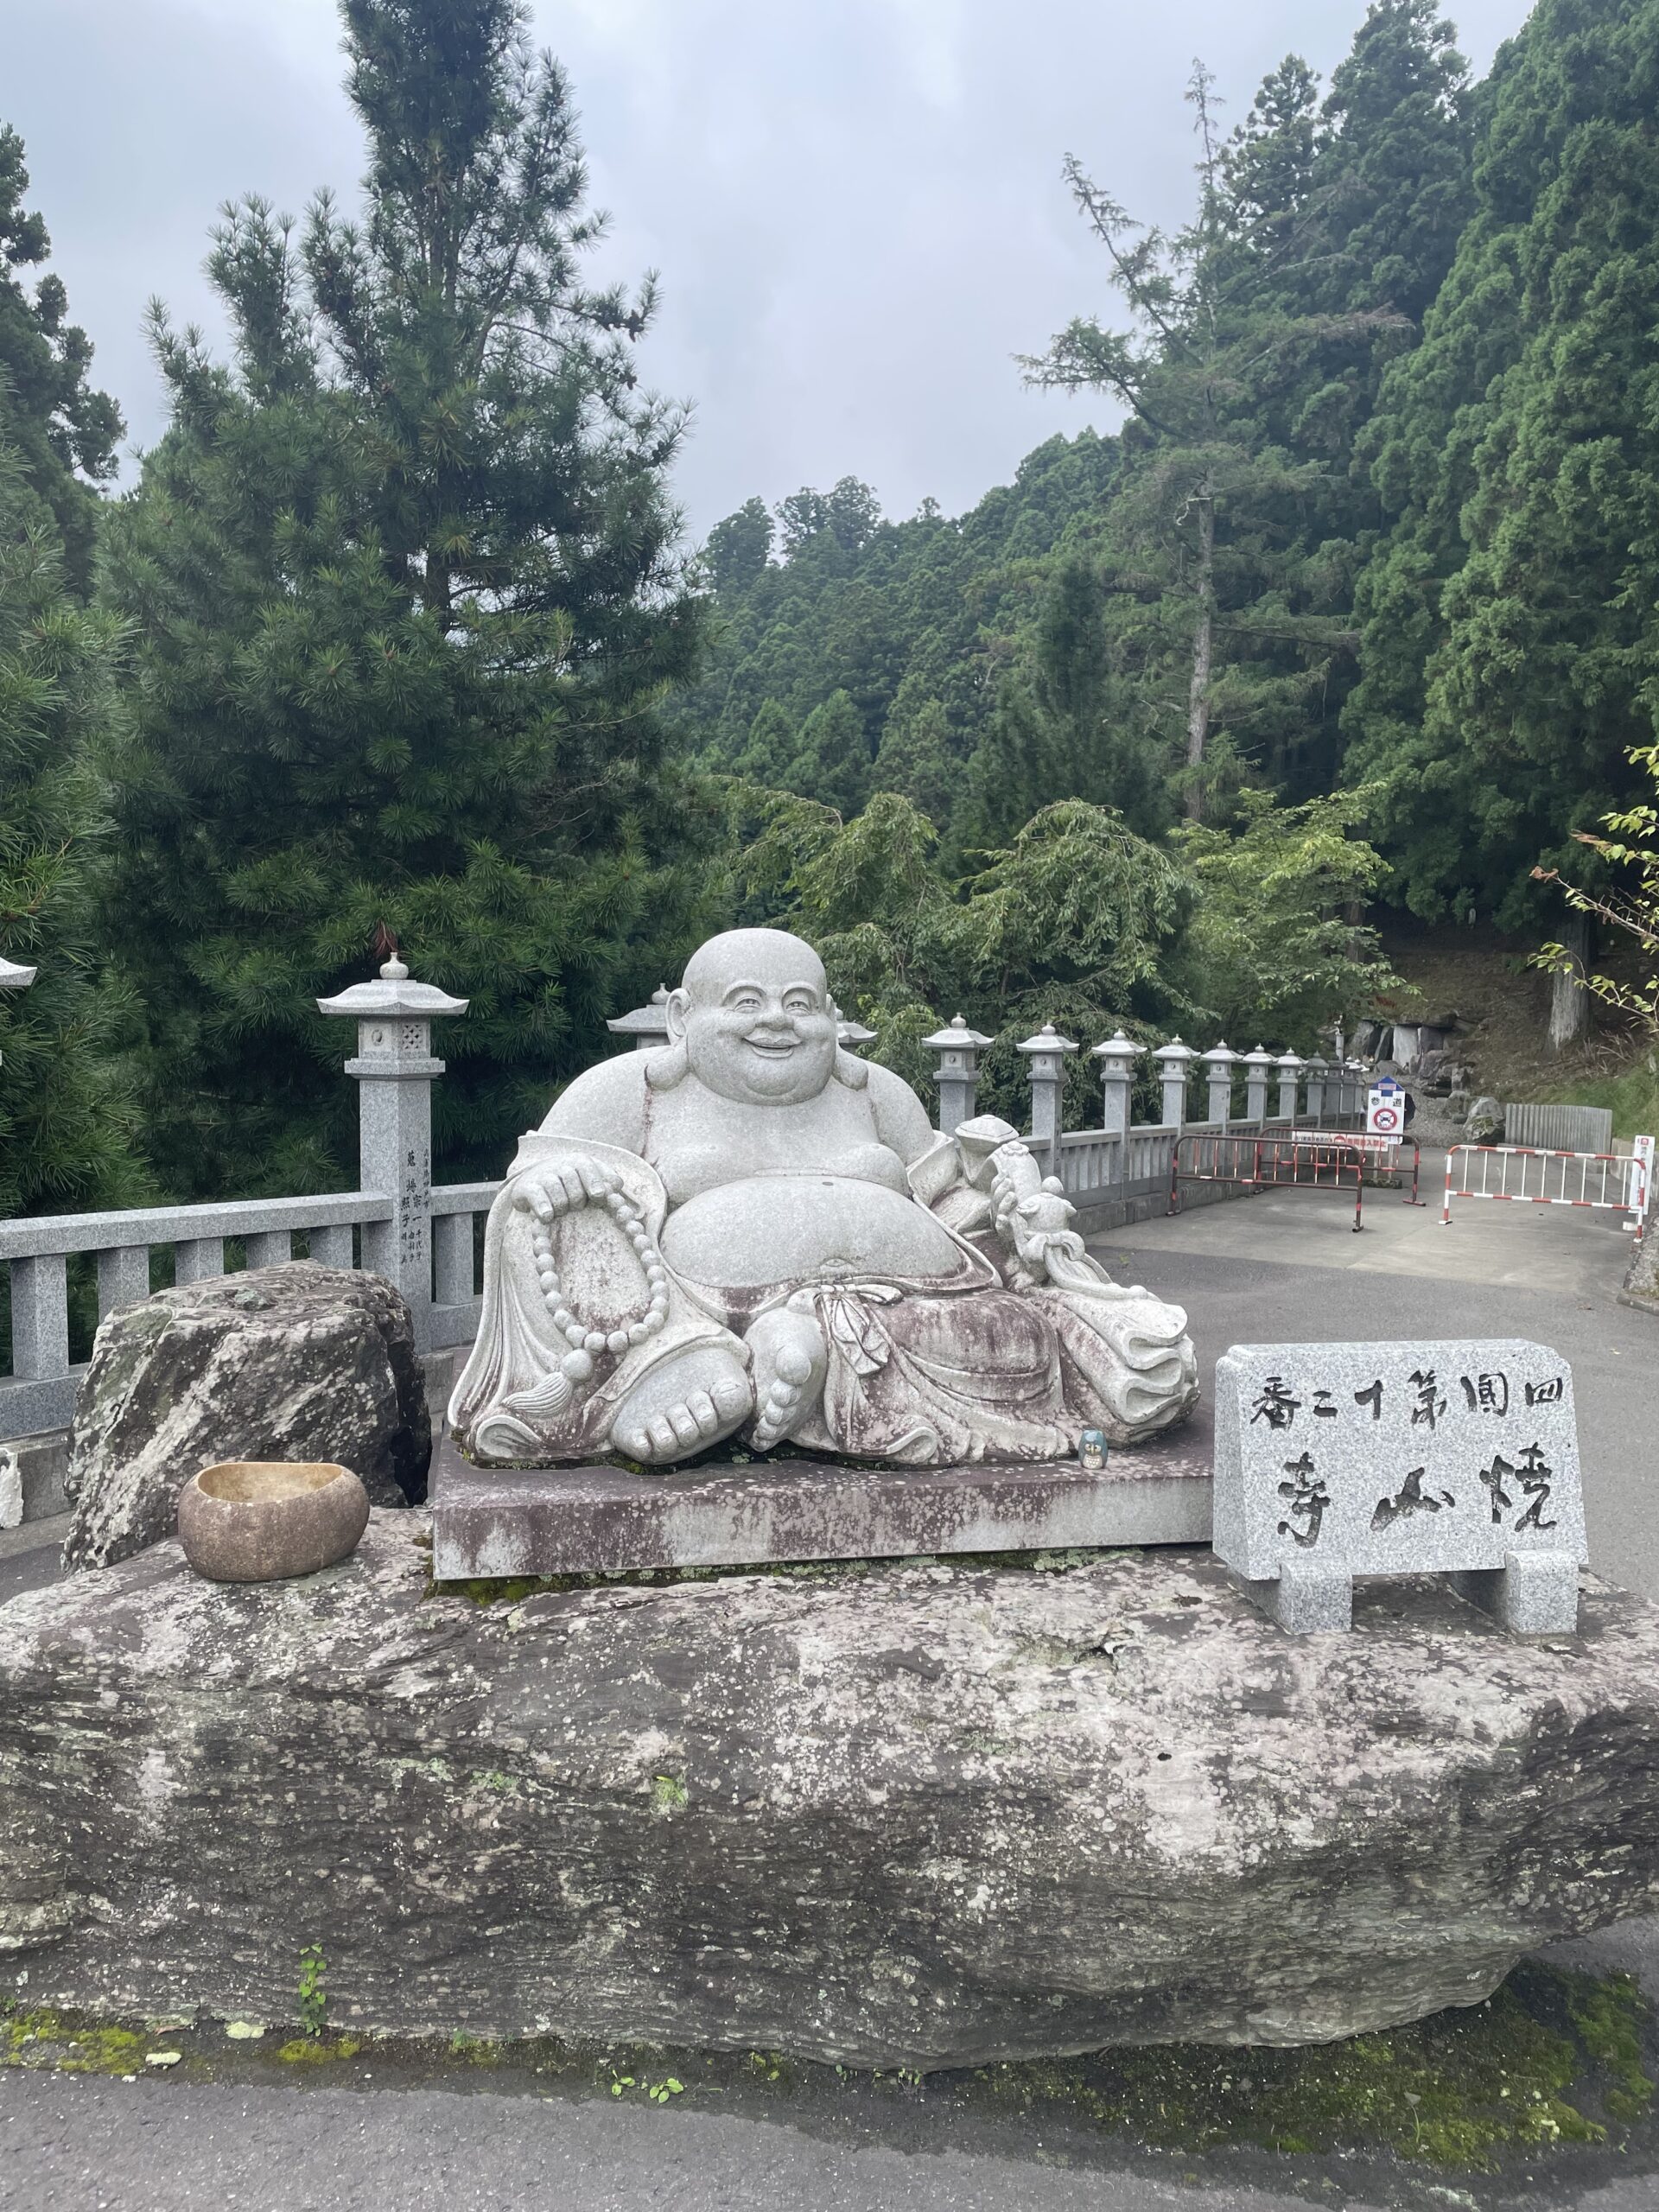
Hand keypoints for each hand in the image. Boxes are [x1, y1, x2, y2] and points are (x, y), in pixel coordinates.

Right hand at [511, 1149, 623, 1220]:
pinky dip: (544, 1209)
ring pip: (559, 1197)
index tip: (598, 1197)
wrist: (534, 1179)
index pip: (588, 1169)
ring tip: (560, 1211)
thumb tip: (617, 1185)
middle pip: (575, 1189)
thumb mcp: (590, 1176)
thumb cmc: (570, 1182)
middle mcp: (560, 1164)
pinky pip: (538, 1198)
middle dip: (577, 1203)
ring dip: (562, 1209)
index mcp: (579, 1161)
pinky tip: (547, 1217)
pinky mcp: (527, 1187)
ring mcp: (543, 1175)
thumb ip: (607, 1179)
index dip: (594, 1184)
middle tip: (574, 1206)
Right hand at [990, 1144, 1084, 1274]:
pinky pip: (1002, 1234)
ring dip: (1002, 1204)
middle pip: (994, 1202)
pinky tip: (1005, 1218)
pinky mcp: (1010, 1243)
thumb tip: (1051, 1181)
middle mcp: (1005, 1219)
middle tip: (1009, 1182)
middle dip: (999, 1190)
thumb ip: (1052, 1194)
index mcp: (1010, 1209)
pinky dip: (1002, 1225)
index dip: (999, 1183)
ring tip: (1013, 1196)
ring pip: (996, 1215)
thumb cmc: (1048, 1228)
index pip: (998, 1193)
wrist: (1052, 1253)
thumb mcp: (1052, 1208)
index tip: (1005, 1172)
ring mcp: (1006, 1231)